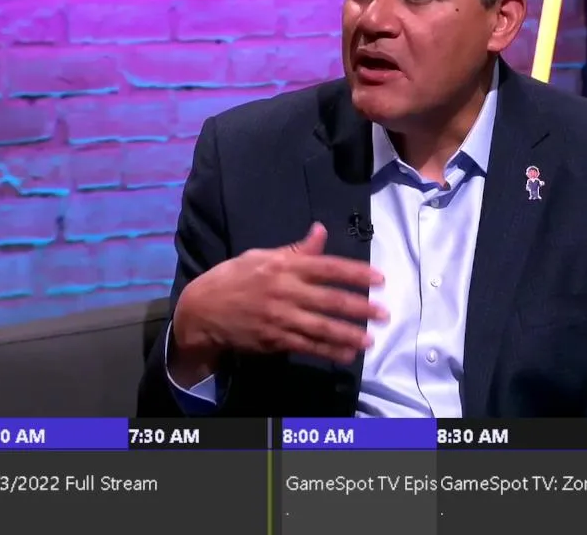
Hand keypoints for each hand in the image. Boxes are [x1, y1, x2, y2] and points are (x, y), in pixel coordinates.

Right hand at [173, 223, 387, 368]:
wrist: (202, 311)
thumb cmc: (234, 278)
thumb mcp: (260, 256)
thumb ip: (295, 250)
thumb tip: (321, 231)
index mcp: (284, 267)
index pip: (329, 268)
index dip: (357, 274)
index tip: (379, 280)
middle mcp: (286, 292)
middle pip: (331, 300)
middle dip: (361, 308)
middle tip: (384, 314)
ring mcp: (281, 318)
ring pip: (322, 327)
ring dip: (349, 334)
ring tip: (371, 339)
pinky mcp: (275, 339)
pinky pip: (307, 346)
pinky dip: (328, 351)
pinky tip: (346, 354)